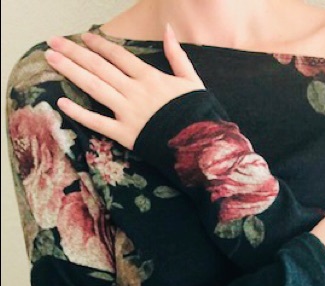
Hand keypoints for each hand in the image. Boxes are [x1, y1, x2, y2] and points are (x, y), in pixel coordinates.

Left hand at [45, 24, 204, 149]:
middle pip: (99, 67)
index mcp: (150, 77)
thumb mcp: (192, 81)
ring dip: (70, 71)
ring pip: (94, 87)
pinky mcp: (125, 134)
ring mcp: (128, 113)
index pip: (118, 55)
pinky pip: (97, 122)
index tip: (84, 37)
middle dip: (74, 52)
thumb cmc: (199, 114)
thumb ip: (177, 55)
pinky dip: (79, 113)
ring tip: (51, 58)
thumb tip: (168, 29)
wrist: (201, 144)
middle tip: (53, 42)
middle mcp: (134, 91)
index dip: (99, 44)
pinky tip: (61, 102)